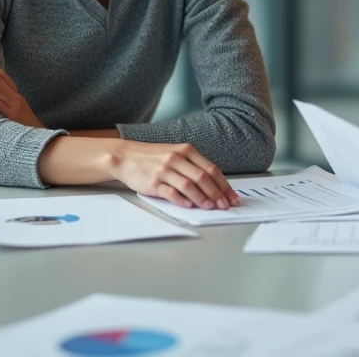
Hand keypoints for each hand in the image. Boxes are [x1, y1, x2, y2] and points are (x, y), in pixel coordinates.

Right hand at [108, 141, 239, 210]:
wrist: (126, 157)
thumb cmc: (154, 157)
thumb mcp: (176, 153)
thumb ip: (193, 166)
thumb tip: (215, 186)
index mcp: (186, 150)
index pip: (211, 169)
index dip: (224, 185)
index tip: (232, 197)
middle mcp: (177, 158)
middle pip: (203, 177)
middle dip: (217, 193)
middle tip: (224, 205)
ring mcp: (165, 170)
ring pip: (189, 185)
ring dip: (202, 198)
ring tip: (210, 207)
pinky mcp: (153, 182)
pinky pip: (171, 192)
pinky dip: (182, 200)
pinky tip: (189, 206)